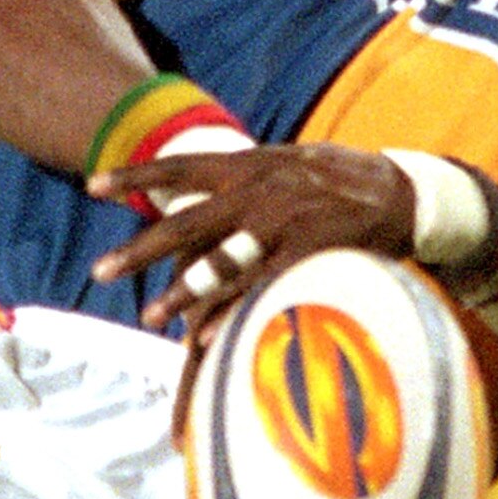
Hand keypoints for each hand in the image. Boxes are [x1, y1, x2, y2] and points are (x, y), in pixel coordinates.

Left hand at [89, 145, 418, 431]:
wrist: (403, 191)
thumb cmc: (341, 180)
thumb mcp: (289, 163)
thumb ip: (247, 175)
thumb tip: (207, 178)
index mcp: (250, 166)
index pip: (181, 167)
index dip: (136, 176)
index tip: (94, 187)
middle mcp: (260, 192)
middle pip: (187, 221)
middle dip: (142, 247)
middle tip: (101, 270)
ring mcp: (285, 224)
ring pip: (222, 261)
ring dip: (183, 291)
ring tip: (149, 314)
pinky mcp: (310, 254)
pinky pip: (264, 289)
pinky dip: (233, 312)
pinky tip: (206, 336)